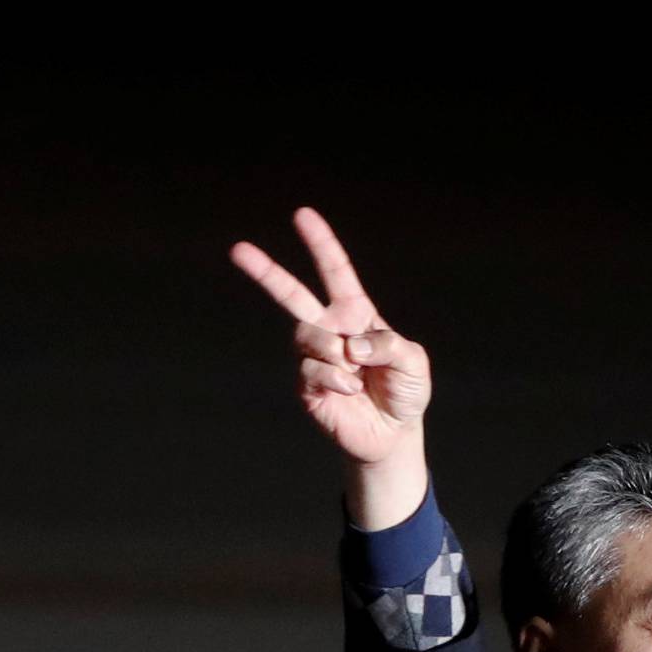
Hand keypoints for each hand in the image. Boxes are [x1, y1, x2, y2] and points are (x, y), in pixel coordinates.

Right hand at [230, 207, 431, 528]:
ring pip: (306, 335)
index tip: (302, 215)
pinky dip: (337, 380)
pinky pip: (312, 370)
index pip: (335, 272)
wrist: (393, 435)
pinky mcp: (307, 388)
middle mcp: (330, 330)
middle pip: (292, 295)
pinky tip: (351, 391)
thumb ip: (389, 344)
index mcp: (355, 313)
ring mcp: (315, 358)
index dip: (320, 244)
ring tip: (356, 373)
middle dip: (265, 272)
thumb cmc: (404, 392)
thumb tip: (351, 344)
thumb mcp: (413, 361)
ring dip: (334, 351)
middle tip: (238, 249)